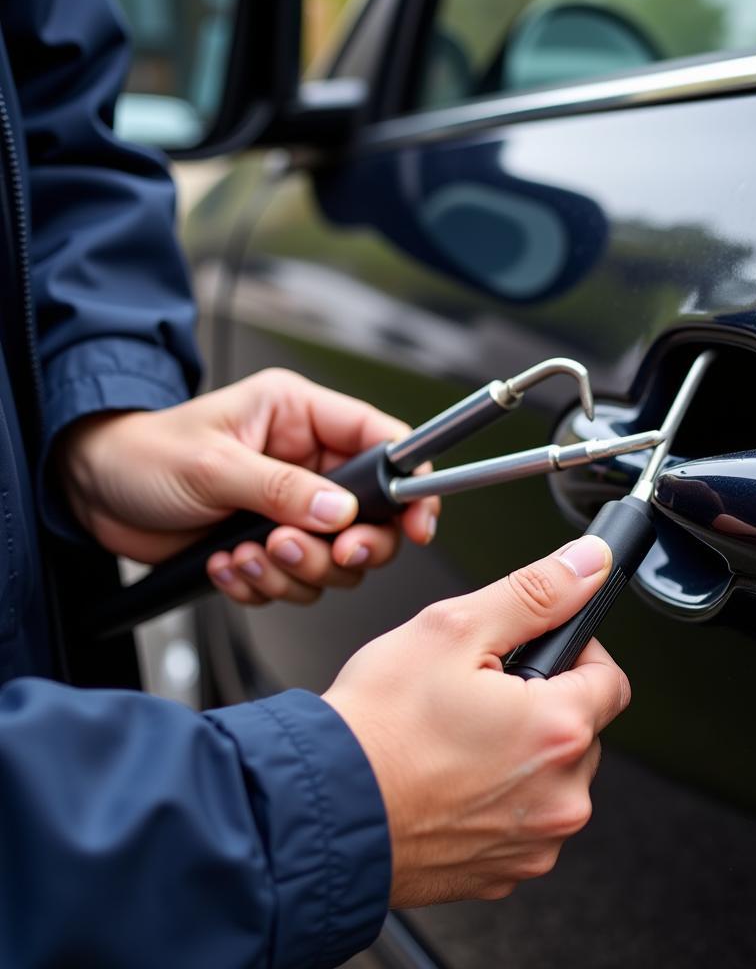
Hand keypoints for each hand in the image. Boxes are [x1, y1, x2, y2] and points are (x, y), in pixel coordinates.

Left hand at [56, 368, 439, 604]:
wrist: (92, 493)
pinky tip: (227, 565)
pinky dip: (265, 585)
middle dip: (347, 545)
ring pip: (336, 557)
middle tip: (322, 554)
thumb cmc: (143, 454)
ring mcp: (290, 506)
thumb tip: (341, 513)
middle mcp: (307, 462)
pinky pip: (296, 581)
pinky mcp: (270, 543)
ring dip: (296, 570)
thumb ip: (281, 489)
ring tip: (248, 554)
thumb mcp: (212, 465)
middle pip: (372, 515)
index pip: (382, 442)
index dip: (408, 483)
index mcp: (300, 417)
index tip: (416, 524)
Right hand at [322, 535, 629, 905]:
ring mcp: (533, 843)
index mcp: (558, 732)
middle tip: (476, 693)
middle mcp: (561, 798)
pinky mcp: (502, 873)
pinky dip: (494, 798)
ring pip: (549, 777)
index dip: (573, 654)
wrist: (319, 814)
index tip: (533, 651)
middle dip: (539, 704)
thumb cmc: (375, 729)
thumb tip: (587, 565)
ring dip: (518, 754)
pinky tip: (446, 780)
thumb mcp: (452, 629)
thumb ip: (534, 593)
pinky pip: (520, 820)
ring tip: (453, 739)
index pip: (611, 678)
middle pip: (579, 729)